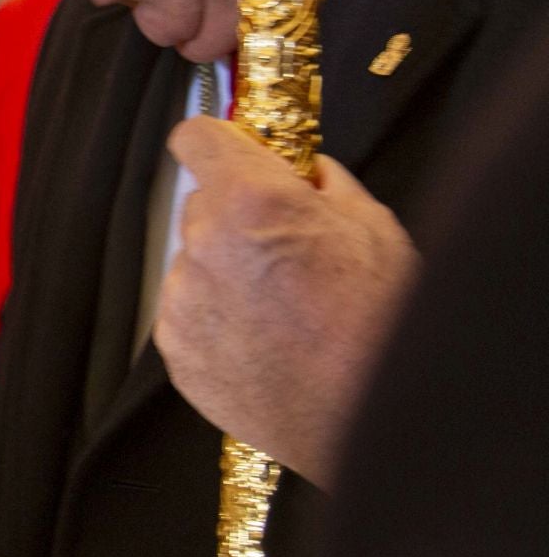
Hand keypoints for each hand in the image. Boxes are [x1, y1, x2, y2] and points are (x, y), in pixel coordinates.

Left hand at [157, 117, 417, 486]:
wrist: (369, 419)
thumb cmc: (380, 325)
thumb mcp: (373, 226)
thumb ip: (323, 185)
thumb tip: (304, 171)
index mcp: (249, 200)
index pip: (196, 137)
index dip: (216, 143)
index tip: (228, 153)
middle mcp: (203, 244)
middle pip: (201, 206)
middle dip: (235, 217)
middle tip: (284, 248)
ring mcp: (184, 301)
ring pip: (194, 263)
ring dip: (226, 272)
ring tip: (283, 308)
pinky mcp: (176, 350)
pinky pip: (188, 314)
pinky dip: (217, 320)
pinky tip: (266, 340)